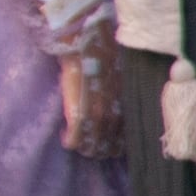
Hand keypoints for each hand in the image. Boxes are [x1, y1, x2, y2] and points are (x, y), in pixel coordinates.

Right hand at [56, 38, 124, 159]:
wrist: (89, 46)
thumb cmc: (108, 58)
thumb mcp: (127, 83)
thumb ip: (126, 101)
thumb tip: (127, 112)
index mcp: (129, 110)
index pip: (125, 143)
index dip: (115, 146)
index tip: (108, 143)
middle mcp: (116, 118)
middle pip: (108, 150)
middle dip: (99, 149)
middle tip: (90, 143)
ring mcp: (97, 118)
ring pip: (91, 149)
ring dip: (84, 147)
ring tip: (78, 140)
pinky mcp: (78, 116)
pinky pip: (74, 141)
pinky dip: (70, 142)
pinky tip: (66, 138)